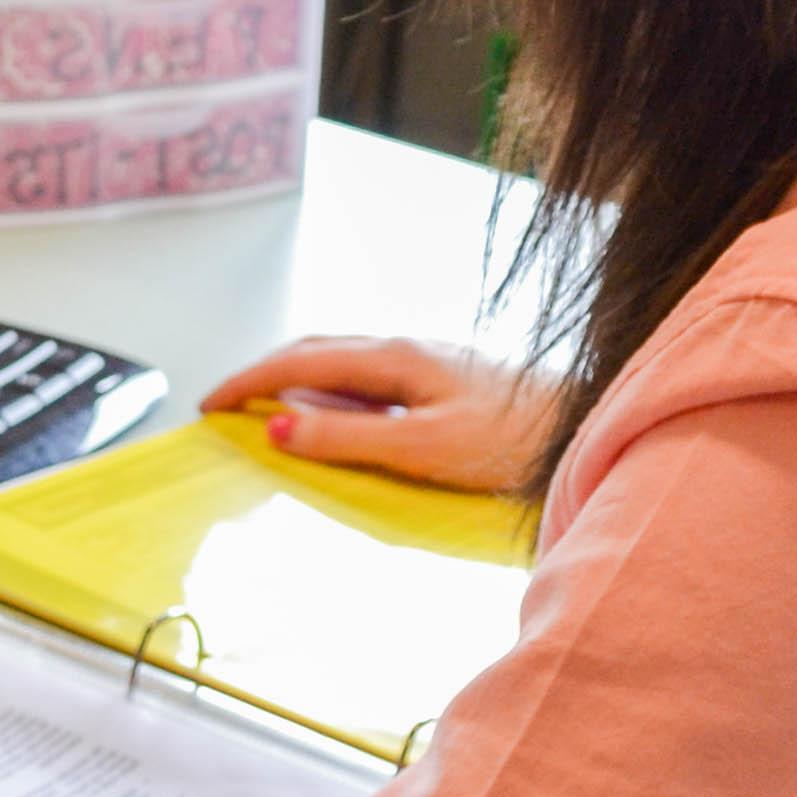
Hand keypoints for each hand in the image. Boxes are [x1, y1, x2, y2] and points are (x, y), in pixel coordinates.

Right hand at [198, 333, 553, 494]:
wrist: (587, 426)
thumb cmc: (517, 439)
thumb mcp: (421, 448)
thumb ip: (347, 437)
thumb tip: (277, 425)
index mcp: (394, 357)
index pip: (297, 360)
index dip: (247, 381)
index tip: (209, 404)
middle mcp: (407, 348)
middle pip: (315, 350)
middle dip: (263, 373)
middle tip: (227, 405)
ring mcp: (428, 360)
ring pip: (342, 360)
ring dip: (297, 379)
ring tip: (270, 411)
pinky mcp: (446, 380)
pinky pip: (369, 376)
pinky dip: (333, 391)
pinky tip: (341, 416)